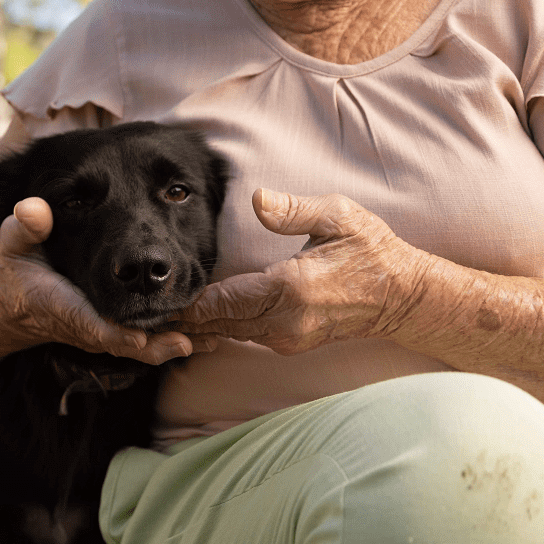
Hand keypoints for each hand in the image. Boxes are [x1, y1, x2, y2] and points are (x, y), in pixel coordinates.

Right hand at [0, 197, 219, 364]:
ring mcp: (100, 334)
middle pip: (124, 343)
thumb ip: (24, 229)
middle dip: (157, 346)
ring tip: (211, 339)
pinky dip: (171, 341)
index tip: (140, 339)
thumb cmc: (15, 272)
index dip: (115, 334)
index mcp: (62, 307)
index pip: (90, 324)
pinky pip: (144, 343)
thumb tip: (33, 210)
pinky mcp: (112, 334)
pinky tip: (206, 336)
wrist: (11, 310)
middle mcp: (85, 327)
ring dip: (172, 344)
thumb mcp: (13, 246)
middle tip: (191, 341)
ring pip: (140, 347)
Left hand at [178, 189, 429, 354]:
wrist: (403, 297)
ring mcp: (286, 338)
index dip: (187, 303)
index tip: (155, 299)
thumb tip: (259, 199)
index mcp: (289, 289)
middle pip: (216, 323)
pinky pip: (243, 336)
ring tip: (157, 317)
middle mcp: (283, 322)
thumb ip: (294, 209)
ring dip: (196, 326)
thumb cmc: (372, 252)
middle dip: (181, 319)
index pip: (222, 301)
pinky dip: (218, 328)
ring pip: (227, 333)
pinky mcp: (290, 344)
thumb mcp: (340, 217)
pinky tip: (195, 320)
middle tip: (141, 311)